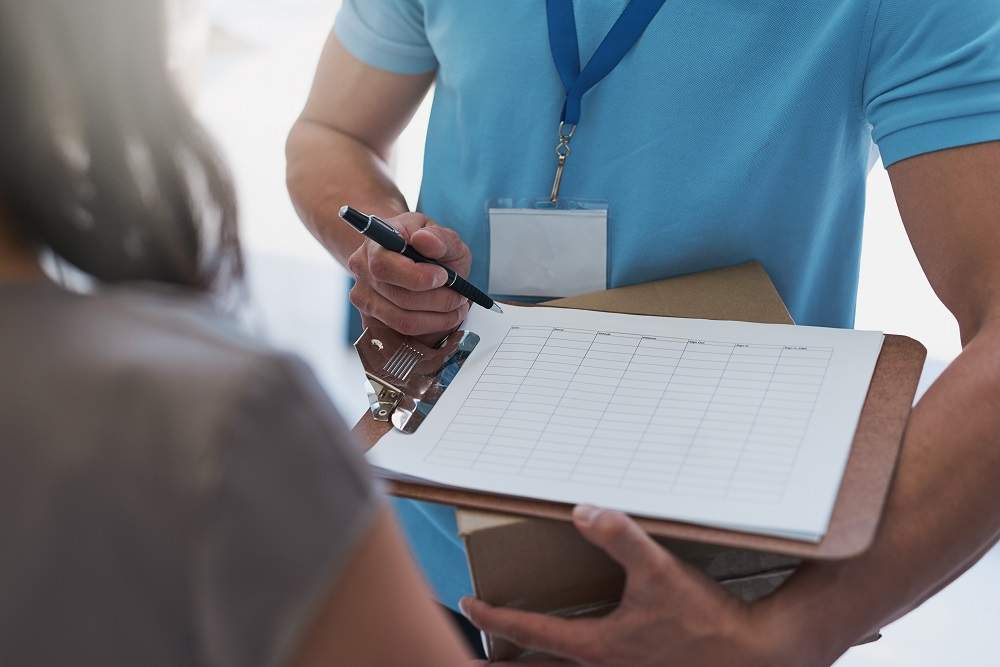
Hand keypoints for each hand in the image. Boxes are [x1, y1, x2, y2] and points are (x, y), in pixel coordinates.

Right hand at [347, 212, 471, 345]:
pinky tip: (443, 316)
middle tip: (459, 296)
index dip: (416, 276)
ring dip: (437, 318)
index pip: (384, 265)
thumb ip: (439, 237)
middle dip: (437, 300)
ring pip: (402, 320)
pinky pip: (402, 331)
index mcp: (376, 242)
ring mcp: (363, 297)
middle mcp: (362, 269)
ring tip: (456, 307)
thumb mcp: (443, 235)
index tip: (444, 276)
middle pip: (397, 296)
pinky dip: (430, 327)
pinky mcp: (371, 319)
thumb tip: (425, 240)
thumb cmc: (429, 247)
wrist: (415, 261)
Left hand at [460, 506, 796, 666]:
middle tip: (478, 656)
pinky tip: (582, 650)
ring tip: (515, 656)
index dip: (494, 618)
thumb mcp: (658, 571)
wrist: (752, 654)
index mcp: (596, 646)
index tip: (469, 603)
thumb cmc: (704, 620)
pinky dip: (572, 664)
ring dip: (538, 664)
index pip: (530, 633)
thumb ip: (620, 537)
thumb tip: (582, 511)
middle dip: (505, 663)